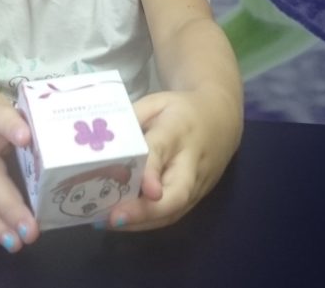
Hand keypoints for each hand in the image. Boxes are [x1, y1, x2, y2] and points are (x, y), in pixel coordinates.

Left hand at [107, 89, 236, 230]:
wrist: (221, 118)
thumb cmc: (181, 109)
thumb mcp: (156, 102)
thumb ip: (132, 118)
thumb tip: (102, 140)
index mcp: (178, 130)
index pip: (163, 151)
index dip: (150, 171)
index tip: (140, 187)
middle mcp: (192, 162)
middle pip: (177, 192)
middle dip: (146, 210)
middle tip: (114, 217)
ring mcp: (198, 184)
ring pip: (174, 211)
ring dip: (140, 222)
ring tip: (106, 223)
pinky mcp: (197, 198)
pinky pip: (172, 215)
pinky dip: (146, 223)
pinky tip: (121, 222)